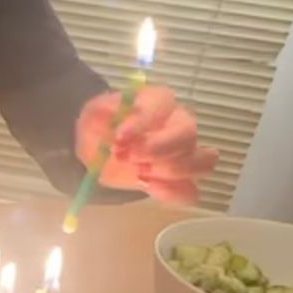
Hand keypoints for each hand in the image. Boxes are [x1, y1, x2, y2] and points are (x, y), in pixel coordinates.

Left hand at [75, 84, 216, 203]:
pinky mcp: (183, 179)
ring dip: (169, 171)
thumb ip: (100, 121)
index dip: (142, 122)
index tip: (119, 138)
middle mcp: (180, 121)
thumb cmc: (103, 126)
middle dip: (158, 149)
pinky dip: (171, 193)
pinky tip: (149, 187)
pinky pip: (190, 191)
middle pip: (188, 133)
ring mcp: (187, 152)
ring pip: (200, 162)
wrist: (102, 146)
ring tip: (139, 173)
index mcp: (158, 99)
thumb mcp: (92, 118)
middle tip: (128, 158)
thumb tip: (116, 135)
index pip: (162, 105)